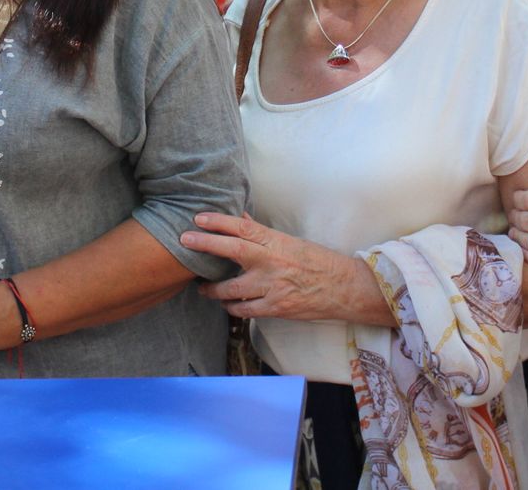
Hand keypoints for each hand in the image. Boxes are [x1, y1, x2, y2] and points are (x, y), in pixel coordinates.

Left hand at [181, 213, 378, 323]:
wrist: (343, 288)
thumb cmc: (316, 261)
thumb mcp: (289, 241)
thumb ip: (261, 232)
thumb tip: (238, 216)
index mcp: (275, 242)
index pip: (242, 226)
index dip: (218, 221)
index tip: (198, 218)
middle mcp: (271, 262)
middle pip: (231, 249)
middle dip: (204, 245)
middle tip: (184, 241)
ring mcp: (272, 287)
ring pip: (231, 288)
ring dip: (212, 288)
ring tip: (202, 287)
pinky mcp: (274, 308)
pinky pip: (244, 310)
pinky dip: (232, 307)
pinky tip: (226, 304)